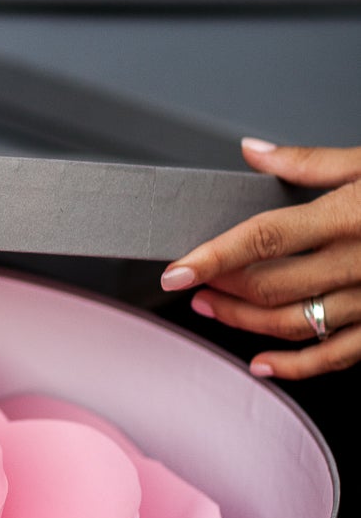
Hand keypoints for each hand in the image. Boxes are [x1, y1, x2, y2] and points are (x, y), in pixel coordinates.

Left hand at [161, 140, 360, 378]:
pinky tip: (265, 365)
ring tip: (214, 308)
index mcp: (350, 215)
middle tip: (191, 281)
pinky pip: (339, 355)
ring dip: (245, 322)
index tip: (175, 268)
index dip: (213, 256)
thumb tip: (255, 151)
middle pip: (271, 286)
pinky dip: (297, 366)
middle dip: (221, 287)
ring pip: (296, 324)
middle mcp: (360, 261)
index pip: (264, 238)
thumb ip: (310, 163)